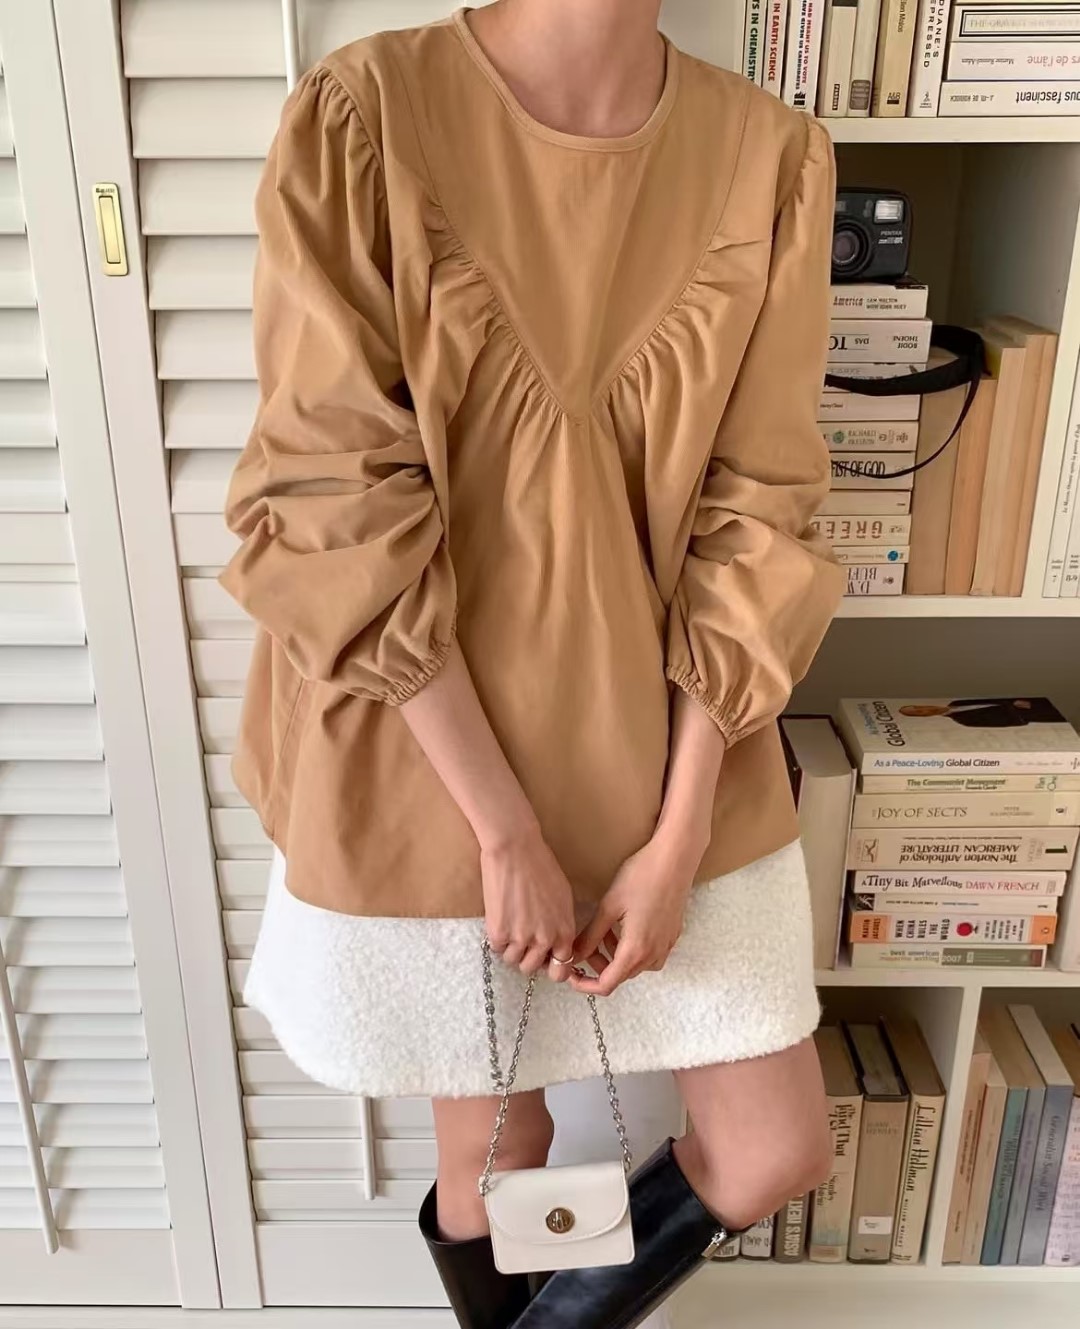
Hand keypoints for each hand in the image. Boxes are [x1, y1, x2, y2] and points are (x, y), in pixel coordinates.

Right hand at [481, 825, 577, 981]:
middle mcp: (545, 939)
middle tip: (522, 938)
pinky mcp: (499, 932)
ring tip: (510, 925)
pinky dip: (497, 938)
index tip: (544, 960)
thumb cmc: (541, 866)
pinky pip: (497, 948)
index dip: (551, 967)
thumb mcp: (563, 898)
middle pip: (532, 968)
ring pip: (512, 960)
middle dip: (527, 956)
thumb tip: (554, 943)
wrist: (516, 849)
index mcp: (564, 931)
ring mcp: (521, 938)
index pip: (562, 970)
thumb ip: (561, 925)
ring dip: (510, 948)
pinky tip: (500, 918)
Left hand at [567, 829, 701, 997]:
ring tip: (605, 931)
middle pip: (620, 975)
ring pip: (635, 966)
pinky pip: (649, 955)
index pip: (606, 984)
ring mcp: (665, 946)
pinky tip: (625, 927)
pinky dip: (632, 949)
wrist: (674, 859)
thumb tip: (574, 955)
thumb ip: (590, 936)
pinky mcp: (672, 936)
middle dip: (598, 964)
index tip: (571, 973)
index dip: (584, 984)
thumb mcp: (608, 906)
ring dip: (615, 957)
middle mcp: (653, 954)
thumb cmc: (641, 877)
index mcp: (635, 950)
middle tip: (585, 943)